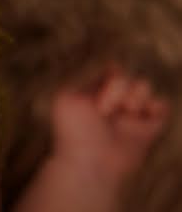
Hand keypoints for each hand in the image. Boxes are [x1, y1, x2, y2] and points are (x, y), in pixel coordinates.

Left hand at [50, 65, 169, 182]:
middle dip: (118, 87)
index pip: (109, 70)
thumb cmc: (74, 132)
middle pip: (127, 75)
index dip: (109, 73)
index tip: (103, 83)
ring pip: (144, 86)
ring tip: (127, 111)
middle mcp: (114, 101)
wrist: (90, 164)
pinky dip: (158, 106)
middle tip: (105, 110)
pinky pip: (161, 107)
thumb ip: (88, 80)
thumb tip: (114, 65)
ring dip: (136, 95)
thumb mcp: (68, 99)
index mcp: (94, 93)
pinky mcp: (148, 129)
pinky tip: (141, 114)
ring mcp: (131, 115)